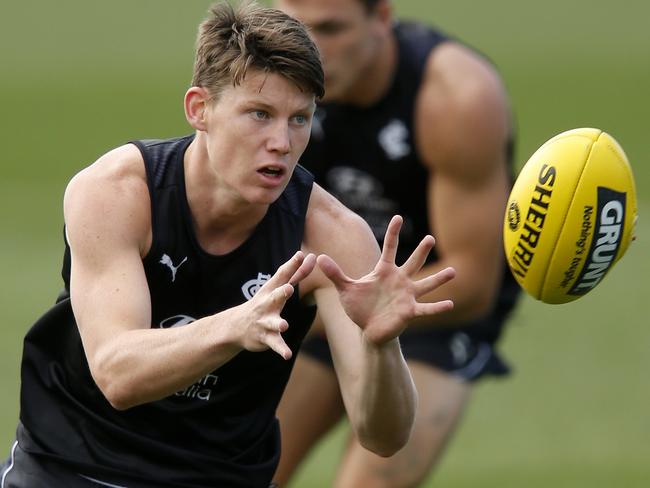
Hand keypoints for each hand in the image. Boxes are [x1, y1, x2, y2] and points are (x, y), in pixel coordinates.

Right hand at [232, 251, 315, 358]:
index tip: (301, 255)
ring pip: (273, 323)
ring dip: (278, 324)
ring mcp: (265, 321)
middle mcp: (267, 304)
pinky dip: (281, 349)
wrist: (237, 326)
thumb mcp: (276, 286)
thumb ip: (294, 272)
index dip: (292, 266)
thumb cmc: (263, 302)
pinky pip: (275, 344)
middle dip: (282, 293)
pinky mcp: (265, 337)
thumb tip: (308, 255)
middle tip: (289, 288)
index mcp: (271, 290)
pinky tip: (287, 355)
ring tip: (283, 326)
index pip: (283, 276)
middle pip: (276, 297)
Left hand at [317, 216, 454, 344]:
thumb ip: (335, 273)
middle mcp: (399, 281)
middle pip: (412, 262)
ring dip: (439, 279)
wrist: (369, 329)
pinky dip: (437, 306)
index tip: (398, 217)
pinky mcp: (410, 312)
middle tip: (431, 237)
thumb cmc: (360, 307)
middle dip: (421, 251)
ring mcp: (407, 296)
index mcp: (384, 272)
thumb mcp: (346, 288)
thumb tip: (319, 257)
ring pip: (425, 284)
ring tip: (453, 271)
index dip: (393, 233)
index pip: (390, 248)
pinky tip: (450, 303)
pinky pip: (426, 309)